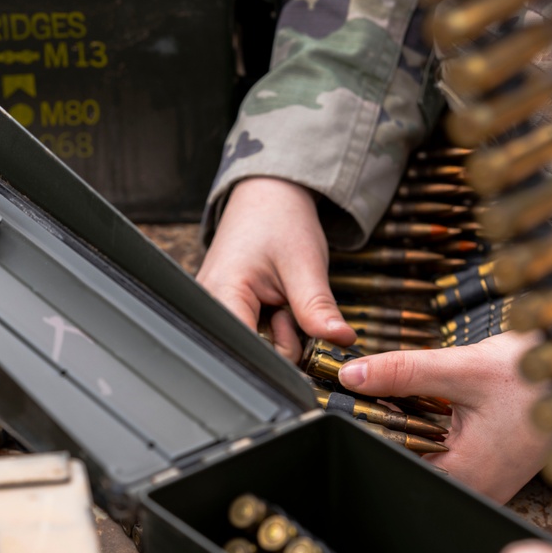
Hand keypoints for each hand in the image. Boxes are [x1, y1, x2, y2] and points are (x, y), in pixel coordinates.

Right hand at [196, 177, 355, 360]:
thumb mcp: (306, 265)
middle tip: (288, 306)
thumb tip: (341, 341)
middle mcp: (210, 308)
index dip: (283, 353)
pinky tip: (274, 305)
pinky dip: (274, 327)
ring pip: (258, 347)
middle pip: (254, 354)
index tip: (302, 334)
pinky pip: (256, 336)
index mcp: (222, 294)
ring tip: (280, 300)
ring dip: (281, 333)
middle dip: (284, 340)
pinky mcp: (225, 312)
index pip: (249, 352)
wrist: (269, 198)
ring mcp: (216, 311)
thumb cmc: (280, 222)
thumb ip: (318, 309)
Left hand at [338, 330, 551, 502]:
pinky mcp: (488, 467)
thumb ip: (403, 372)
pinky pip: (445, 451)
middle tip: (377, 389)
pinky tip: (438, 401)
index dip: (369, 429)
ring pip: (424, 455)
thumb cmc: (535, 378)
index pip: (392, 462)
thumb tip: (352, 375)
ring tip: (415, 393)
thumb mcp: (462, 369)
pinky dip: (433, 425)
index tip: (354, 399)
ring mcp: (482, 481)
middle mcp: (472, 488)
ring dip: (411, 423)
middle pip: (405, 460)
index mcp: (463, 476)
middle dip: (389, 424)